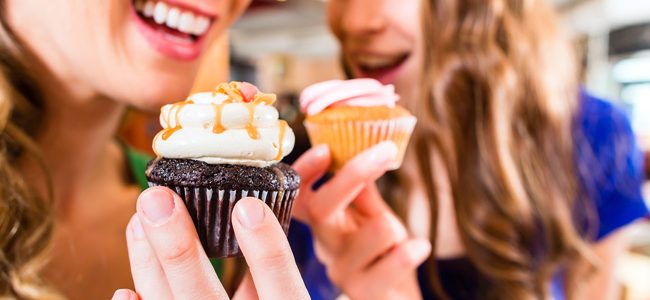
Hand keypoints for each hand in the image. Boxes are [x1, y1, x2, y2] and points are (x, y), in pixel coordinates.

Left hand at [112, 187, 309, 299]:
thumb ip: (272, 276)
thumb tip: (253, 215)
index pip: (281, 290)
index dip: (266, 250)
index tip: (247, 207)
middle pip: (204, 299)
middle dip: (178, 248)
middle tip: (157, 200)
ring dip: (149, 267)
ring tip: (137, 221)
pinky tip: (124, 293)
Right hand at [292, 143, 431, 299]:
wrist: (395, 295)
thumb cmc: (383, 251)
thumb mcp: (373, 213)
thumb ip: (364, 188)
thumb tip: (357, 148)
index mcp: (324, 222)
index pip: (299, 194)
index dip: (305, 172)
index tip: (326, 149)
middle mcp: (325, 246)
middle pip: (322, 209)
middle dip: (353, 176)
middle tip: (384, 151)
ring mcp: (341, 271)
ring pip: (365, 236)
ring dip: (390, 226)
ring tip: (399, 234)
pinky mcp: (363, 292)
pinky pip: (387, 268)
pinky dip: (407, 254)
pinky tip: (418, 247)